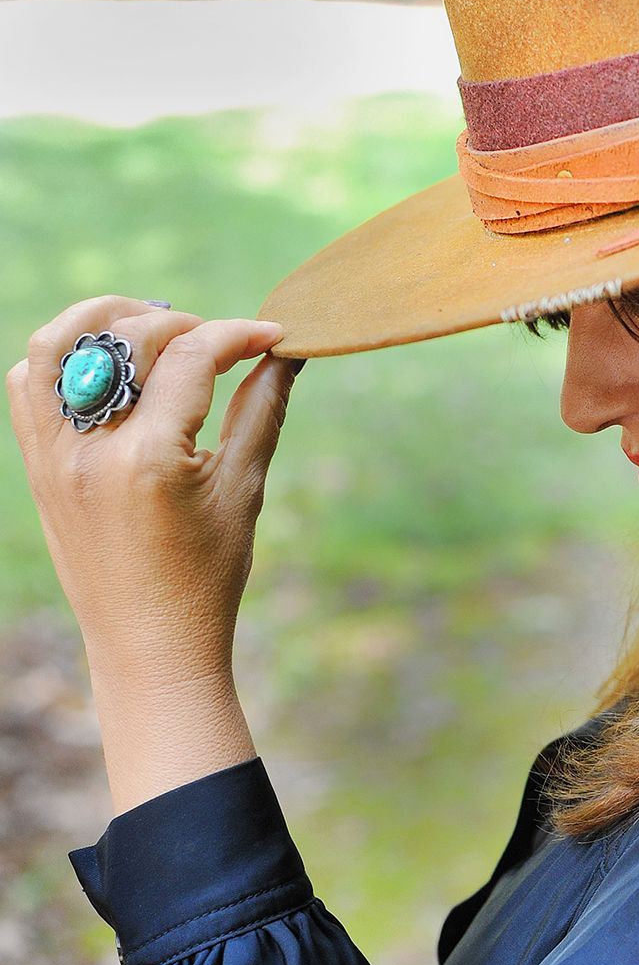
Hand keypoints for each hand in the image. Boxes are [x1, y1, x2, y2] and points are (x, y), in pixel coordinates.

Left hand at [7, 295, 296, 689]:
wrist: (150, 647)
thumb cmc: (208, 579)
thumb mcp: (244, 492)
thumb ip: (262, 412)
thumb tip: (285, 354)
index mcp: (149, 462)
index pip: (192, 358)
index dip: (238, 334)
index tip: (271, 336)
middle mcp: (90, 453)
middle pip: (128, 341)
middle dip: (182, 325)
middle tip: (218, 342)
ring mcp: (54, 459)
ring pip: (55, 346)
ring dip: (100, 317)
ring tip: (146, 323)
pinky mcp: (38, 469)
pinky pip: (27, 387)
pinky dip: (60, 358)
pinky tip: (107, 364)